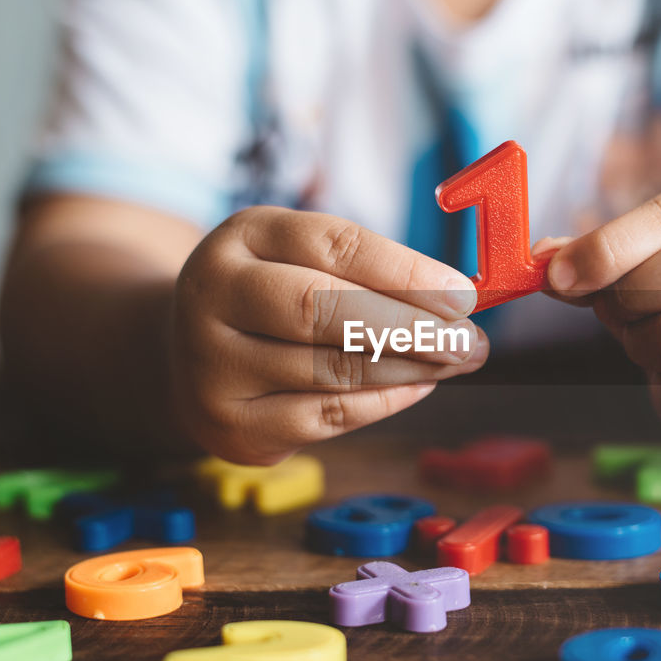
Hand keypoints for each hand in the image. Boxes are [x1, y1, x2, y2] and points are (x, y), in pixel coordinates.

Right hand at [170, 207, 486, 463]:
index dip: (406, 272)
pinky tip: (417, 386)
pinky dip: (382, 402)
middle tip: (467, 340)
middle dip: (409, 327)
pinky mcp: (230, 425)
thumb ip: (368, 270)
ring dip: (407, 367)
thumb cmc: (272, 297)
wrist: (192, 353)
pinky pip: (324, 417)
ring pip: (330, 369)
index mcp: (241, 235)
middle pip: (322, 309)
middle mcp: (214, 295)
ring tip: (454, 362)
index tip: (462, 294)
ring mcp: (213, 365)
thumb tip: (458, 299)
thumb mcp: (302, 257)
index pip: (333, 246)